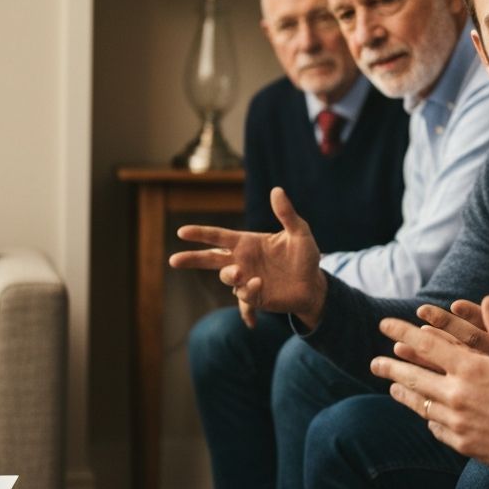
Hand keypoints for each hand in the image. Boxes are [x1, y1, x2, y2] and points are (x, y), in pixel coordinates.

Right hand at [169, 187, 326, 325]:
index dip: (201, 233)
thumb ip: (286, 214)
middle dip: (192, 259)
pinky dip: (249, 294)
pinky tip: (259, 290)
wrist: (315, 285)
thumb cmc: (305, 256)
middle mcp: (242, 261)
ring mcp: (246, 280)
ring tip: (241, 273)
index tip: (181, 232)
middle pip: (210, 259)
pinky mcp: (255, 297)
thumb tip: (277, 190)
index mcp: (248, 243)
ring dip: (230, 275)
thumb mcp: (299, 233)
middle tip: (174, 260)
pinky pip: (245, 296)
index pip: (219, 237)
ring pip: (227, 277)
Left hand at [370, 294, 488, 469]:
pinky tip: (426, 414)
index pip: (426, 344)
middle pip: (412, 378)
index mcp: (470, 368)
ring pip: (420, 405)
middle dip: (390, 368)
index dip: (402, 331)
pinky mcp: (463, 443)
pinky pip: (437, 427)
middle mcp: (456, 395)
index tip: (383, 323)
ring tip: (392, 388)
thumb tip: (487, 301)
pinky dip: (428, 417)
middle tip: (374, 363)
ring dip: (404, 394)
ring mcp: (457, 422)